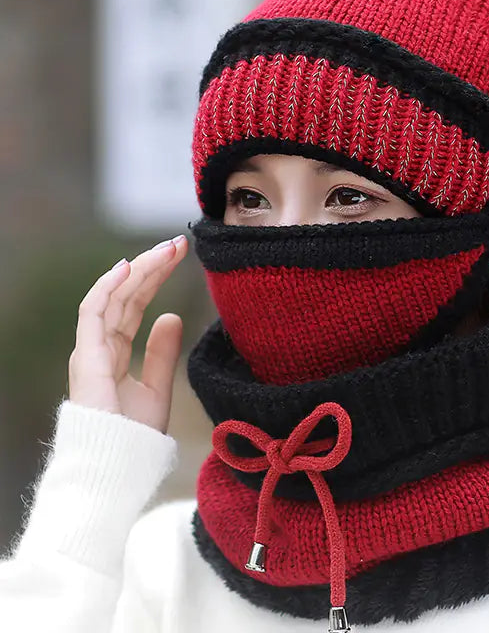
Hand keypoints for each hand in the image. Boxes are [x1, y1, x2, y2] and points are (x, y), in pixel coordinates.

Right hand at [68, 235, 188, 432]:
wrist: (118, 466)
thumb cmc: (133, 436)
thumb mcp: (157, 387)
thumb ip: (162, 352)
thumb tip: (172, 316)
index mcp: (115, 351)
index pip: (134, 303)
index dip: (155, 278)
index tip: (180, 255)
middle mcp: (101, 345)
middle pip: (126, 294)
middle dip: (152, 266)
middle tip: (179, 242)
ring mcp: (91, 349)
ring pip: (114, 296)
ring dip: (140, 269)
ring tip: (166, 249)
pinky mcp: (87, 356)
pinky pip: (93, 312)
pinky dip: (109, 287)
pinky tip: (130, 267)